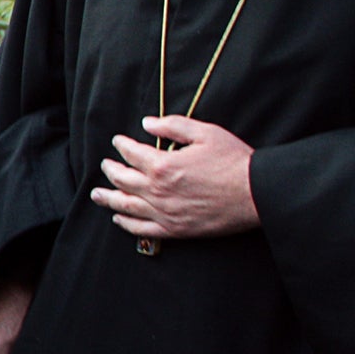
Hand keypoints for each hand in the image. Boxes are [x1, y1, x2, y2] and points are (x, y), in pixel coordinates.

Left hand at [92, 116, 258, 240]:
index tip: (118, 142)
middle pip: (122, 180)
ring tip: (97, 194)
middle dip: (110, 170)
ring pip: (126, 206)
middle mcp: (157, 191)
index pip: (132, 154)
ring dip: (108, 198)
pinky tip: (119, 218)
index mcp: (163, 165)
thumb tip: (147, 123)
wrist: (257, 194)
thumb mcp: (206, 133)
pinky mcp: (175, 229)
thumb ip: (173, 126)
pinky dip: (126, 223)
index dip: (122, 146)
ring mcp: (164, 212)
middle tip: (105, 165)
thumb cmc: (235, 162)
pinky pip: (142, 229)